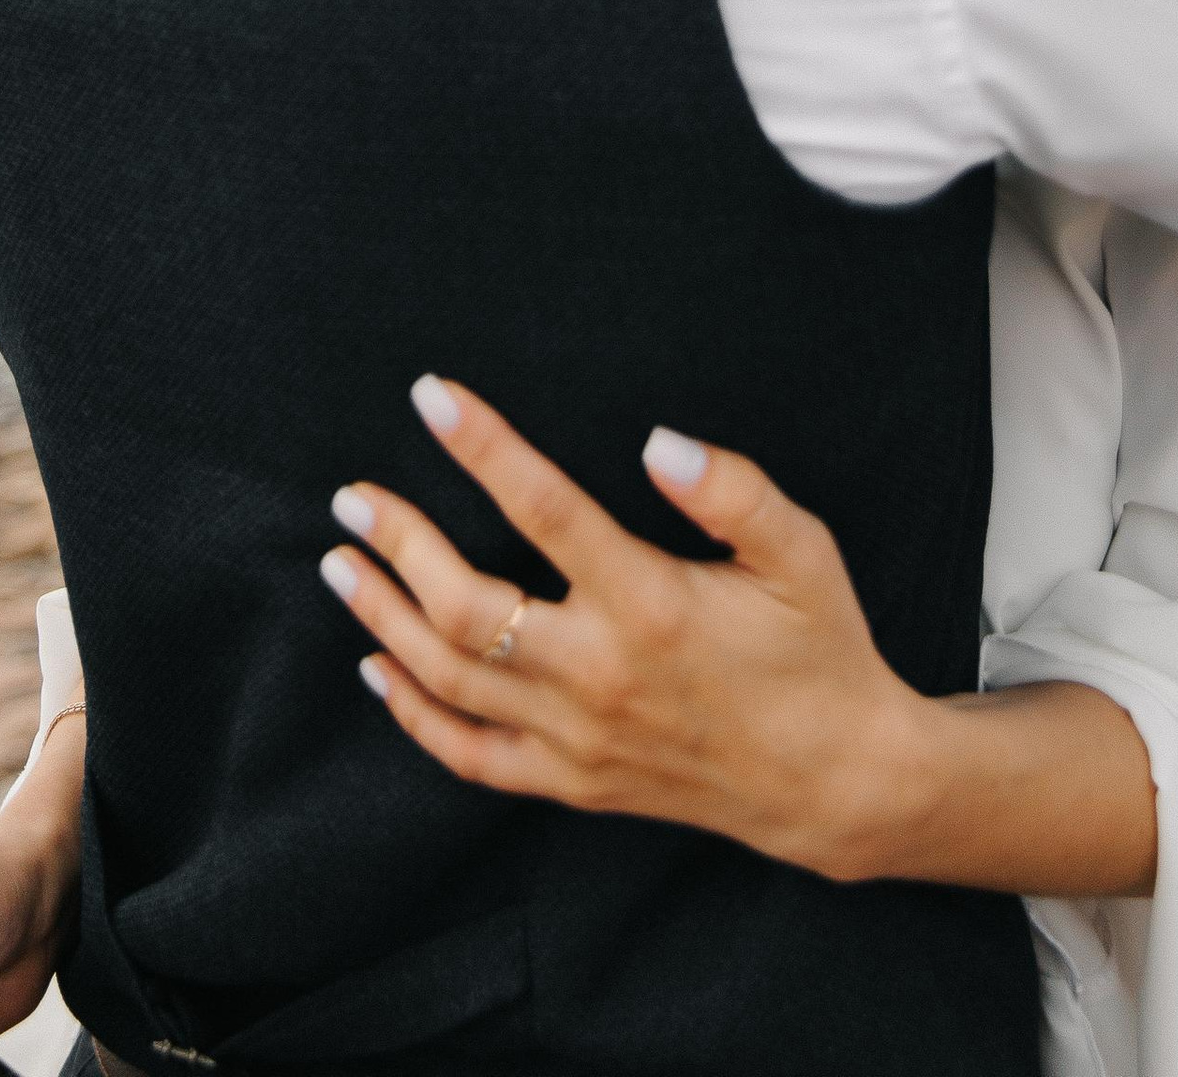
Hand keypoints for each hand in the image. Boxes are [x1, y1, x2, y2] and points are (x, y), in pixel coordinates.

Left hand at [321, 376, 1153, 898]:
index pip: (544, 510)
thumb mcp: (802, 552)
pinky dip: (414, 715)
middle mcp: (601, 676)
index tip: (431, 395)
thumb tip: (658, 440)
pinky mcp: (574, 782)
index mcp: (651, 604)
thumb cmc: (819, 649)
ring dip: (385, 617)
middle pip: (467, 607)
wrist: (836, 780)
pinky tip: (378, 668)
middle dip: (399, 543)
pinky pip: (471, 756)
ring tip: (341, 563)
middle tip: (352, 496)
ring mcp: (579, 738)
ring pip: (453, 680)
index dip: (482, 446)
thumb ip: (732, 490)